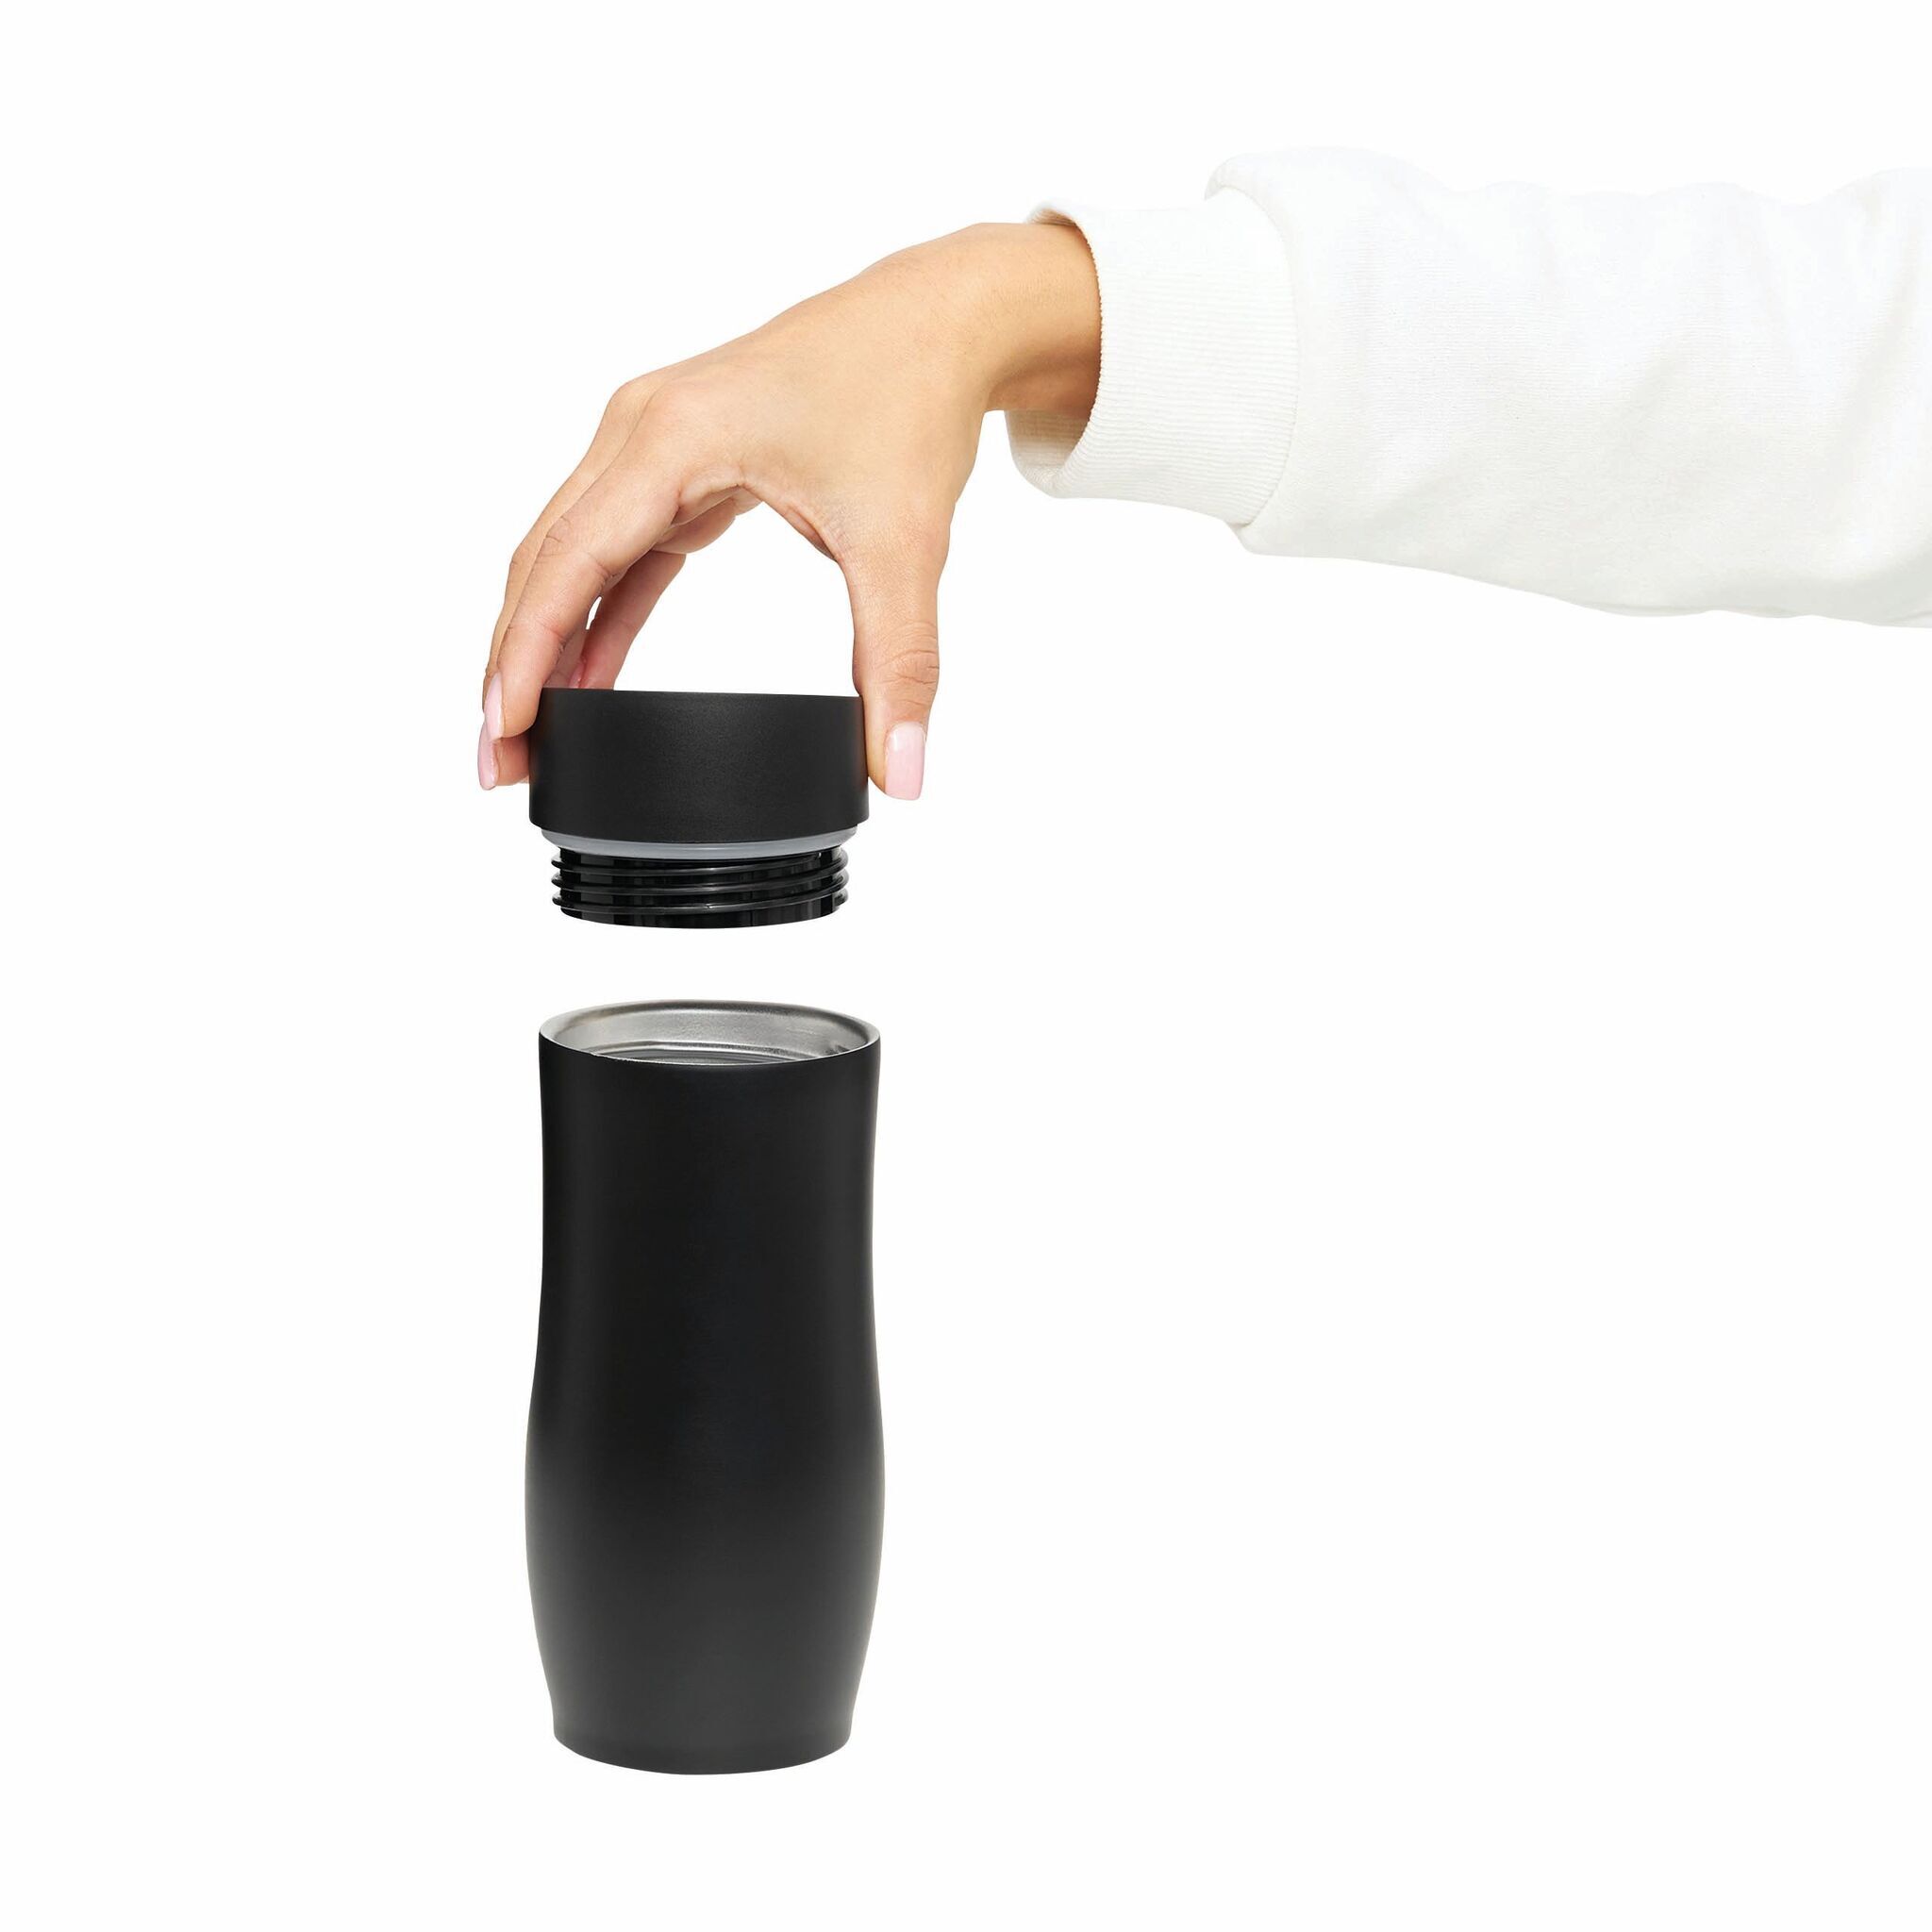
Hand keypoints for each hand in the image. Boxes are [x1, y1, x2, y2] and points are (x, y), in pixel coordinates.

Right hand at [479, 221, 1098, 796]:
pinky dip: (601, 614)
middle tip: (500, 763)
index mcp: (670, 438)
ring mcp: (653, 445)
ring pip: (571, 554)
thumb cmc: (908, 395)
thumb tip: (898, 772)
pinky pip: (618, 550)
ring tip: (531, 735)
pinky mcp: (680, 466)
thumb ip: (897, 663)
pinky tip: (587, 681)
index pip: (569, 562)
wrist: (941, 318)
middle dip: (514, 664)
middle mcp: (639, 431)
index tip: (507, 731)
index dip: (528, 655)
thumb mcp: (905, 541)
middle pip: (545, 560)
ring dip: (548, 642)